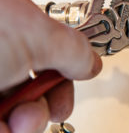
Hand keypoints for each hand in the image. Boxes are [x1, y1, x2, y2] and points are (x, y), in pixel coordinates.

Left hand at [0, 0, 101, 132]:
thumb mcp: (34, 33)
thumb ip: (73, 49)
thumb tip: (93, 64)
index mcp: (20, 34)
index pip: (53, 63)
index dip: (63, 87)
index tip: (62, 103)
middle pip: (32, 93)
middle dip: (40, 113)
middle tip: (33, 117)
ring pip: (10, 113)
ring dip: (21, 126)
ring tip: (15, 124)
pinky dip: (1, 128)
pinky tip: (2, 127)